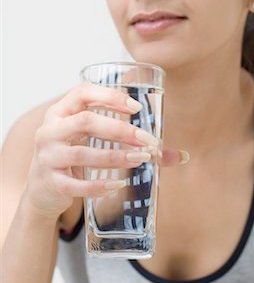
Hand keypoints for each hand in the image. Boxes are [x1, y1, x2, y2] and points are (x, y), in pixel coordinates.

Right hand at [23, 83, 188, 220]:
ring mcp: (47, 156)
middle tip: (147, 140)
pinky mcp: (51, 182)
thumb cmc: (76, 157)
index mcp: (61, 112)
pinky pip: (76, 184)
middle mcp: (50, 130)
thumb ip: (132, 142)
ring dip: (117, 156)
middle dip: (121, 129)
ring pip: (83, 153)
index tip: (137, 108)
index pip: (83, 92)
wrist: (42, 191)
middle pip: (86, 121)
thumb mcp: (95, 141)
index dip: (110, 96)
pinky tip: (119, 184)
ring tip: (142, 159)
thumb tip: (181, 156)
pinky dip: (100, 185)